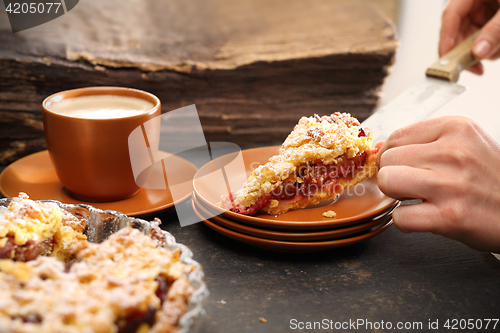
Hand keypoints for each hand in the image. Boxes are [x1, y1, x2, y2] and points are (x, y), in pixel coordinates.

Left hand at [376, 117, 499, 251]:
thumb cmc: (492, 179)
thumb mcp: (466, 144)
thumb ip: (424, 142)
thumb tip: (377, 147)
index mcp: (456, 128)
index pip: (396, 136)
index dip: (390, 155)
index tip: (401, 166)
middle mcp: (453, 152)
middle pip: (387, 159)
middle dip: (393, 175)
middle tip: (414, 185)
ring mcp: (451, 185)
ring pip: (387, 181)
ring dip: (396, 195)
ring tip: (418, 198)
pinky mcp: (450, 216)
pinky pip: (400, 216)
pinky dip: (406, 221)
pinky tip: (426, 216)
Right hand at [440, 0, 499, 74]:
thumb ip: (496, 31)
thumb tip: (478, 52)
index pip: (451, 16)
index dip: (446, 39)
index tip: (447, 60)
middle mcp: (476, 1)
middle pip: (460, 30)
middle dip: (471, 49)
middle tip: (477, 66)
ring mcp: (485, 9)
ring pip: (474, 36)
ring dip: (488, 48)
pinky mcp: (493, 18)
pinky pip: (486, 36)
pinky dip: (495, 45)